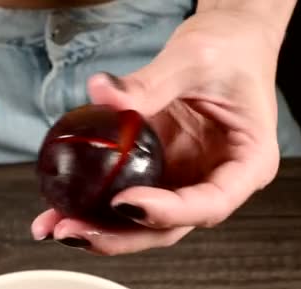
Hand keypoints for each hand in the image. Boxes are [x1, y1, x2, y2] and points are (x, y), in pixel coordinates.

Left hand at [32, 9, 284, 254]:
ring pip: (142, 221)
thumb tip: (102, 96)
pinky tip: (59, 208)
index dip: (166, 212)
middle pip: (169, 227)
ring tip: (54, 225)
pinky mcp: (157, 171)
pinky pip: (125, 194)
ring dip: (98, 228)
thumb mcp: (193, 59)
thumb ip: (149, 83)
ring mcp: (184, 180)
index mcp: (246, 164)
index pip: (209, 204)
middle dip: (118, 236)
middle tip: (73, 230)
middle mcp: (214, 181)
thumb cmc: (230, 51)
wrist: (228, 41)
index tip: (123, 203)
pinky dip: (93, 205)